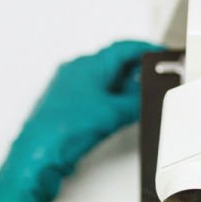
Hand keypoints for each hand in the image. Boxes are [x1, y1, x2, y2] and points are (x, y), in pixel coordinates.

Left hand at [0, 39, 164, 201]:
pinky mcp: (67, 105)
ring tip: (139, 101)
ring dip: (122, 89)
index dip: (144, 50)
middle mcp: (76, 71)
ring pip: (104, 81)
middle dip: (136, 72)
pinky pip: (94, 96)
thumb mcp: (113, 114)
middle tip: (155, 81)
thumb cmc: (65, 128)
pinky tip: (118, 113)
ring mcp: (70, 88)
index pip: (122, 49)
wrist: (40, 152)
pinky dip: (110, 100)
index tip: (160, 54)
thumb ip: (134, 103)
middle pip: (113, 65)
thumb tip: (146, 98)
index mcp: (87, 64)